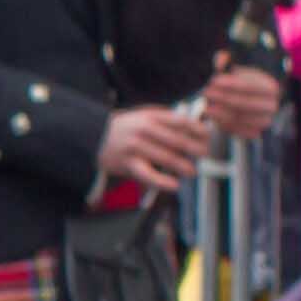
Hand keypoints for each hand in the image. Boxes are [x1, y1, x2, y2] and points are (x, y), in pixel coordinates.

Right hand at [94, 104, 211, 194]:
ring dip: (183, 166)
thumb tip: (193, 124)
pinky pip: (148, 175)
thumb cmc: (123, 128)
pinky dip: (162, 181)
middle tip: (204, 155)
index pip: (181, 122)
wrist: (92, 136)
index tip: (207, 136)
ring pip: (167, 158)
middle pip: (177, 141)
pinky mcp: (128, 163)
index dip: (198, 130)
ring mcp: (136, 147)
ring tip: (192, 172)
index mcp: (151, 116)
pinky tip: (174, 185)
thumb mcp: (143, 115)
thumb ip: (165, 118)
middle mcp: (144, 130)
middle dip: (195, 149)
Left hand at [198, 64, 285, 141]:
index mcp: (271, 87)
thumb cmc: (237, 81)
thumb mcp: (233, 68)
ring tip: (205, 105)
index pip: (249, 86)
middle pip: (243, 103)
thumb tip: (221, 59)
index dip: (230, 84)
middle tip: (205, 92)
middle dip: (222, 97)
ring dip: (219, 112)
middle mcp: (272, 106)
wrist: (245, 100)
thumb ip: (226, 61)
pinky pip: (236, 130)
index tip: (213, 80)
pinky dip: (222, 123)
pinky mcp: (254, 133)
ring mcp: (264, 121)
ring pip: (238, 118)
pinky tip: (211, 115)